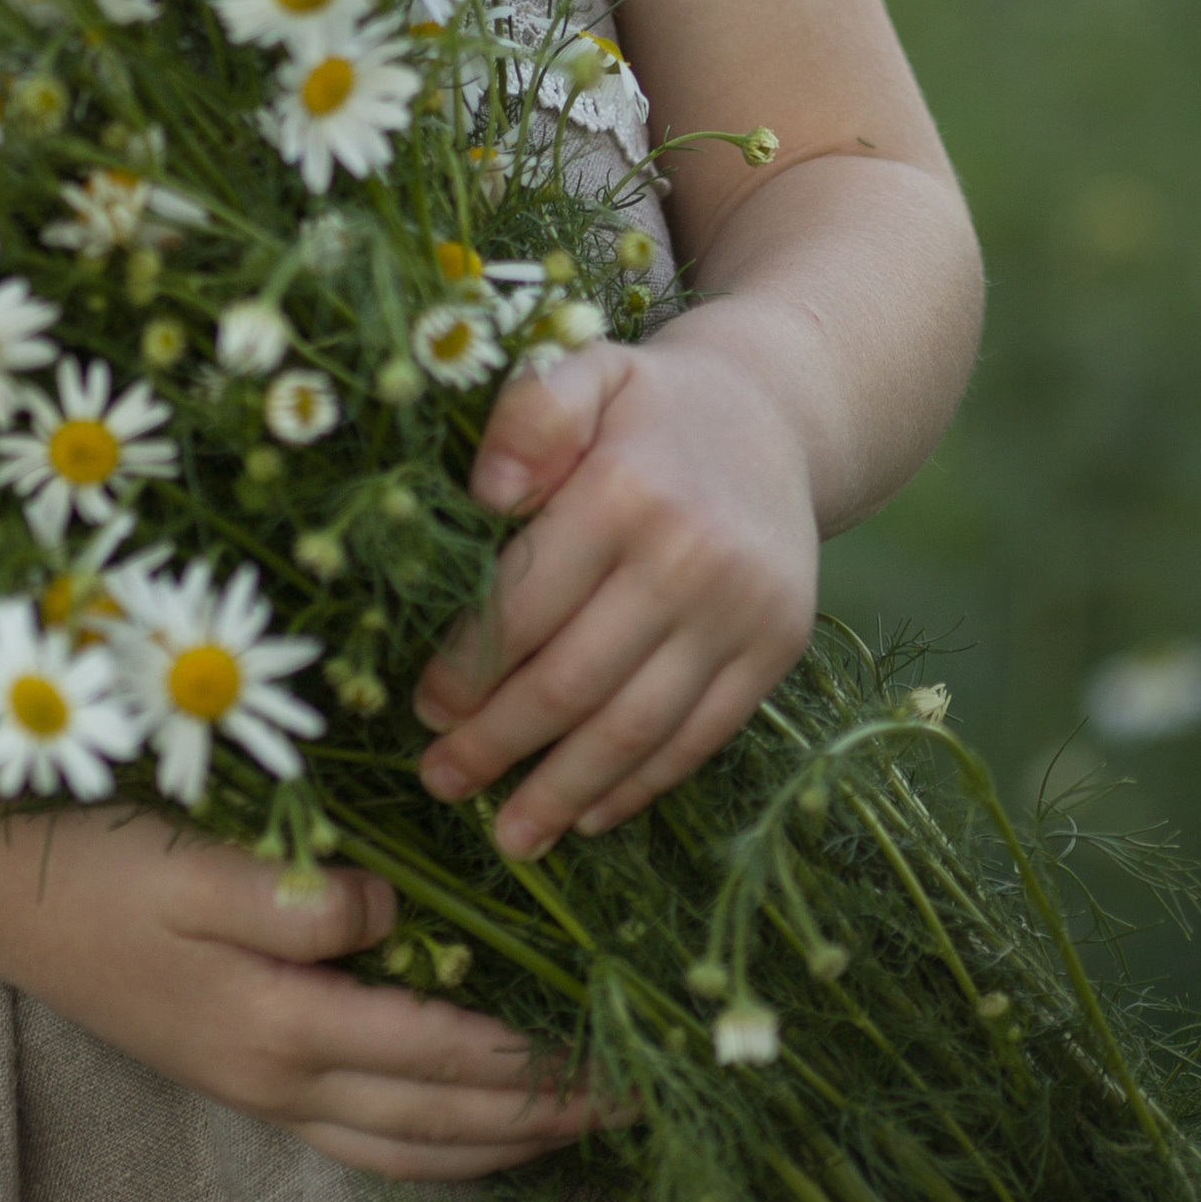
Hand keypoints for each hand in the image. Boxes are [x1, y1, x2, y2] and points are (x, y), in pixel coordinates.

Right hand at [0, 806, 617, 1185]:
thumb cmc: (100, 862)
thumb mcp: (194, 860)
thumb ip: (294, 897)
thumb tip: (390, 914)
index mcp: (277, 1022)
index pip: (435, 1056)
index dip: (528, 1062)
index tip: (611, 1056)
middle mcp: (278, 1075)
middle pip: (435, 1121)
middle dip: (536, 1115)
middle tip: (623, 1100)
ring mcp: (257, 1088)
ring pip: (403, 1148)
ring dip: (493, 1143)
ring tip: (568, 1126)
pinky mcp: (240, 1077)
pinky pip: (361, 1141)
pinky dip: (429, 1146)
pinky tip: (458, 1128)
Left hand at [413, 318, 818, 856]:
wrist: (776, 416)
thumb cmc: (648, 406)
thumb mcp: (584, 368)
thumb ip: (529, 415)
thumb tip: (483, 495)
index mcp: (625, 488)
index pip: (526, 602)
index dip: (468, 666)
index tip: (423, 707)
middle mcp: (691, 557)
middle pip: (575, 678)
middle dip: (498, 742)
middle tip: (439, 779)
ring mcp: (741, 612)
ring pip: (637, 726)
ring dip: (565, 790)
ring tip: (506, 833)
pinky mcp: (777, 650)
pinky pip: (700, 736)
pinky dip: (641, 785)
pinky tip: (589, 814)